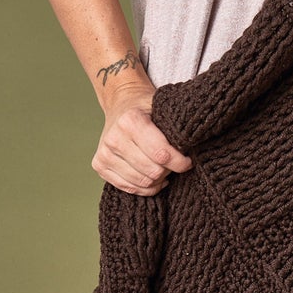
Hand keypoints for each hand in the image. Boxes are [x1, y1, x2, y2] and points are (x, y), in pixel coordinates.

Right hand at [92, 80, 192, 194]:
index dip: (180, 162)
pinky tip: (154, 177)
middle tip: (175, 163)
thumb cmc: (147, 109)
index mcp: (130, 121)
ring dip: (159, 179)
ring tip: (165, 168)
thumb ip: (175, 130)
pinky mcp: (99, 166)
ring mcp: (104, 153)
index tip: (188, 161)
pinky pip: (129, 188)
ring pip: (142, 182)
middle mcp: (114, 138)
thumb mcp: (163, 110)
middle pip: (153, 171)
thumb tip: (193, 151)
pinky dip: (146, 187)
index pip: (162, 155)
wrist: (121, 104)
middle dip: (169, 170)